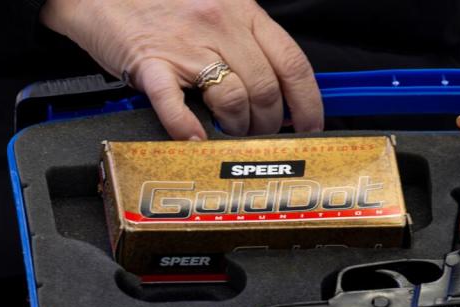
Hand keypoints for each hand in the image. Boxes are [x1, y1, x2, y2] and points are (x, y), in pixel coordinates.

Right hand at [40, 0, 323, 138]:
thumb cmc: (160, 3)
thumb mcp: (217, 7)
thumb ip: (248, 42)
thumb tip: (278, 91)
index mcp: (243, 12)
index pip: (293, 64)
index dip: (308, 104)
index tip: (309, 127)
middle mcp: (220, 26)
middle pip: (266, 90)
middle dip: (270, 124)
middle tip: (261, 135)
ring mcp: (186, 45)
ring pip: (234, 101)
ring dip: (237, 129)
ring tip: (229, 134)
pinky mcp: (151, 63)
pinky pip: (176, 106)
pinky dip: (188, 129)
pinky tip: (194, 140)